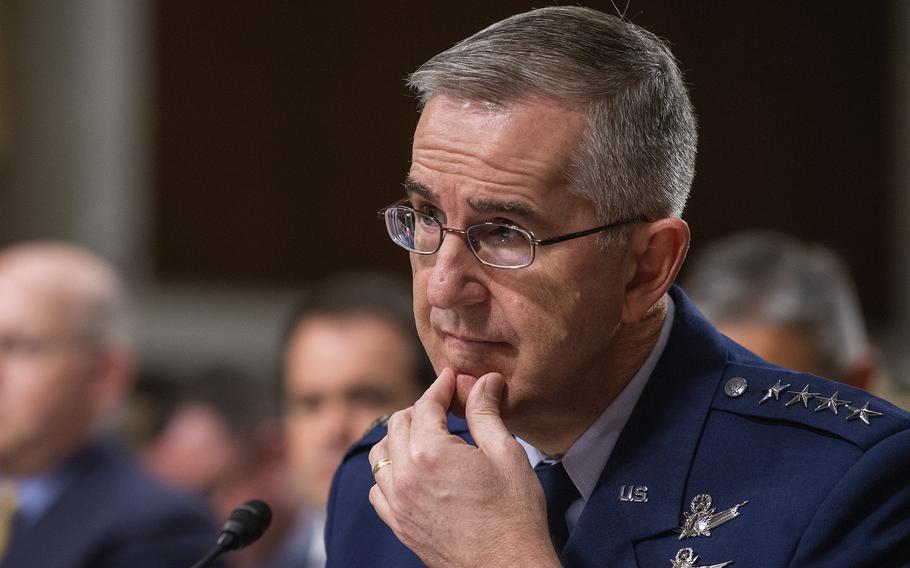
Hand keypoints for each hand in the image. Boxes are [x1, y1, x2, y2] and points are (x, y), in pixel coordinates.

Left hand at [368, 368, 560, 567]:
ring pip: (380, 456)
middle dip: (419, 409)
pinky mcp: (399, 525)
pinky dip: (388, 474)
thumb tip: (484, 381)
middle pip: (397, 425)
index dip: (440, 387)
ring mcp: (398, 503)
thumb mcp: (506, 453)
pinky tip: (409, 472)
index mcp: (430, 452)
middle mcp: (405, 476)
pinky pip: (377, 490)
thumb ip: (486, 413)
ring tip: (423, 435)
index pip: (425, 405)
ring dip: (398, 438)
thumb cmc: (512, 514)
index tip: (451, 379)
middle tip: (442, 406)